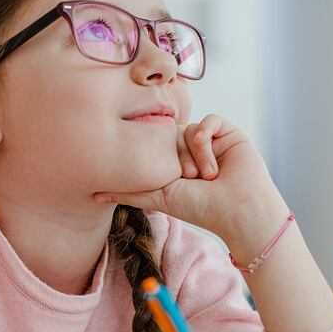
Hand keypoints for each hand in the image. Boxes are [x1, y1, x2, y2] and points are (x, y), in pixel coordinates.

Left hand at [93, 114, 282, 240]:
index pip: (157, 143)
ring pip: (190, 128)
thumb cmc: (201, 208)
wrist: (238, 211)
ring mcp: (212, 140)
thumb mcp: (159, 197)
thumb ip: (130, 192)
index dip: (160, 157)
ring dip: (196, 153)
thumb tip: (94, 194)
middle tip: (189, 179)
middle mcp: (192, 149)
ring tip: (206, 176)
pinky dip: (208, 139)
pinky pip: (210, 120)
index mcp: (176, 162)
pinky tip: (214, 163)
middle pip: (172, 134)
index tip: (170, 180)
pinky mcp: (229, 132)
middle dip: (178, 158)